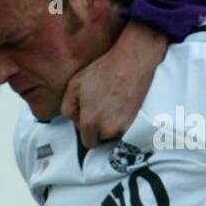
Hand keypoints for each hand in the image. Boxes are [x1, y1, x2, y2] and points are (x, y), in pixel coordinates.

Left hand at [61, 22, 168, 148]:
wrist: (132, 62)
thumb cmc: (104, 71)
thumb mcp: (74, 85)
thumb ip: (67, 108)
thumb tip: (74, 120)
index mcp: (90, 122)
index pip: (88, 142)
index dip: (87, 131)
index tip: (89, 120)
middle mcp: (108, 129)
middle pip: (102, 139)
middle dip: (99, 128)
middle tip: (101, 108)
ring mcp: (124, 127)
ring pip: (115, 134)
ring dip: (112, 125)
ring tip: (112, 105)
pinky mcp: (137, 122)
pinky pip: (127, 129)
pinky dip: (124, 121)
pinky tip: (122, 105)